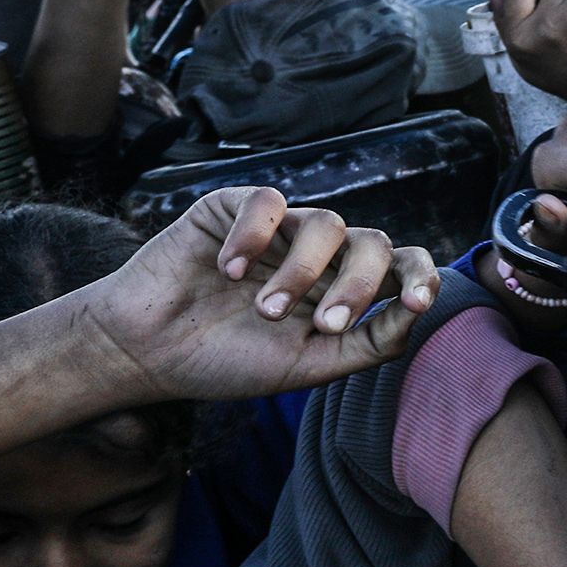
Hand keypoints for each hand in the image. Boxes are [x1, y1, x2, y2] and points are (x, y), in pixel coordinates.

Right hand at [71, 188, 440, 403]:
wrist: (145, 353)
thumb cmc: (228, 361)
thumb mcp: (308, 366)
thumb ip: (369, 343)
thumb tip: (418, 314)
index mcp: (343, 290)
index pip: (401, 266)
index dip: (420, 276)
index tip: (417, 301)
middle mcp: (318, 256)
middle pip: (373, 243)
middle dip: (358, 285)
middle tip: (323, 326)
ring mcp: (279, 231)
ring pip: (328, 222)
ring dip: (302, 272)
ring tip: (265, 311)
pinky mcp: (233, 209)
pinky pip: (268, 201)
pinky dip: (254, 237)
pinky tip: (228, 271)